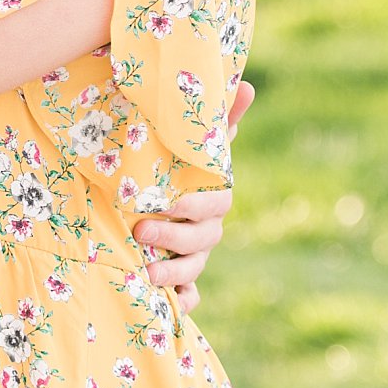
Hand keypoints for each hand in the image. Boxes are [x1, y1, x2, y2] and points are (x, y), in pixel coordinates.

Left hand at [130, 85, 251, 312]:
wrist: (149, 196)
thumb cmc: (176, 167)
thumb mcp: (192, 144)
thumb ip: (218, 118)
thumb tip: (246, 82)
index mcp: (211, 198)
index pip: (216, 204)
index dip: (197, 205)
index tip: (175, 202)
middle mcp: (206, 230)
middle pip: (202, 240)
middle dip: (175, 238)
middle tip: (142, 230)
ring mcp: (194, 257)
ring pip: (194, 271)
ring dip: (174, 274)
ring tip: (148, 272)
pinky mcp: (180, 281)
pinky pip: (187, 299)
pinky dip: (181, 303)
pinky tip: (170, 305)